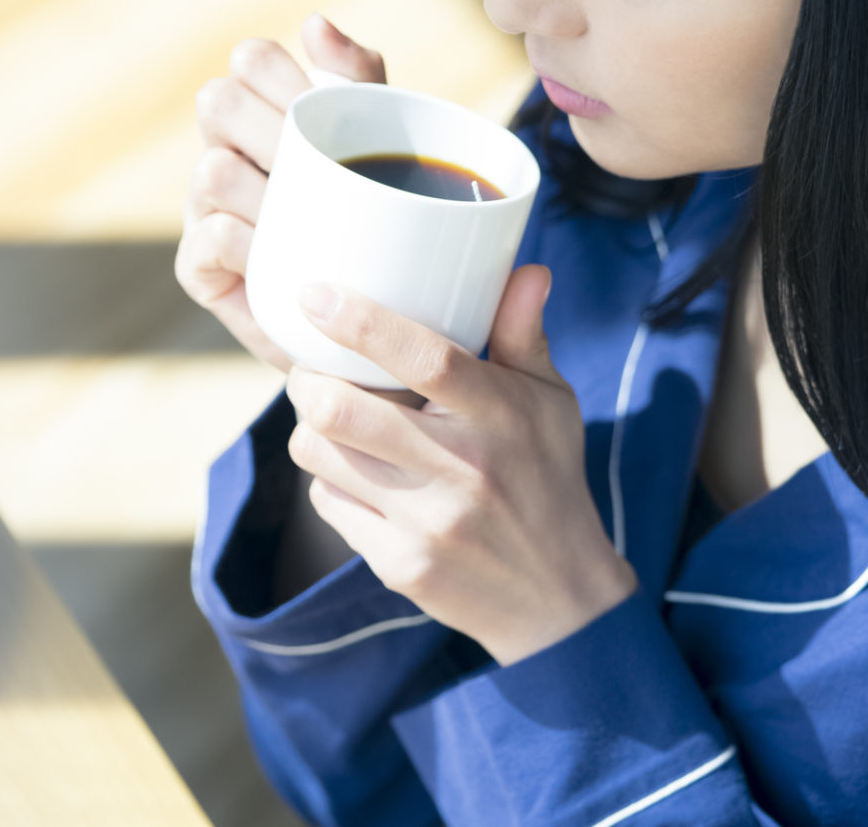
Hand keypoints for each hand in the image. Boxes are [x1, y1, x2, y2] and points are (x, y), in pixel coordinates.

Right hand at [174, 14, 386, 372]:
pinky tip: (277, 251)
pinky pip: (210, 238)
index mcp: (265, 114)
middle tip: (317, 159)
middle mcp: (226, 154)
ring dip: (263, 187)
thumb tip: (315, 24)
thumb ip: (360, 80)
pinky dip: (245, 240)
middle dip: (270, 124)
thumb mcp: (385, 143)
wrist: (382, 324)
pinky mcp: (201, 270)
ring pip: (212, 170)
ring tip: (308, 214)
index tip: (324, 99)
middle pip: (217, 101)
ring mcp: (206, 212)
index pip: (251, 59)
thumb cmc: (382, 223)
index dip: (280, 69)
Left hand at [282, 265, 638, 665]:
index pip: (425, 357)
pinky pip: (327, 503)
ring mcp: (428, 522)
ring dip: (313, 429)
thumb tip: (526, 269)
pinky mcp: (401, 565)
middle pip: (341, 410)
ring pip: (320, 454)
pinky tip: (359, 476)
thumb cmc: (547, 480)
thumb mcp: (550, 403)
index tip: (315, 295)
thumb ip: (524, 336)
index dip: (360, 323)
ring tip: (334, 422)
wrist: (560, 598)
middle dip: (307, 380)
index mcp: (501, 414)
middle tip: (311, 370)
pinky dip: (329, 481)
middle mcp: (463, 468)